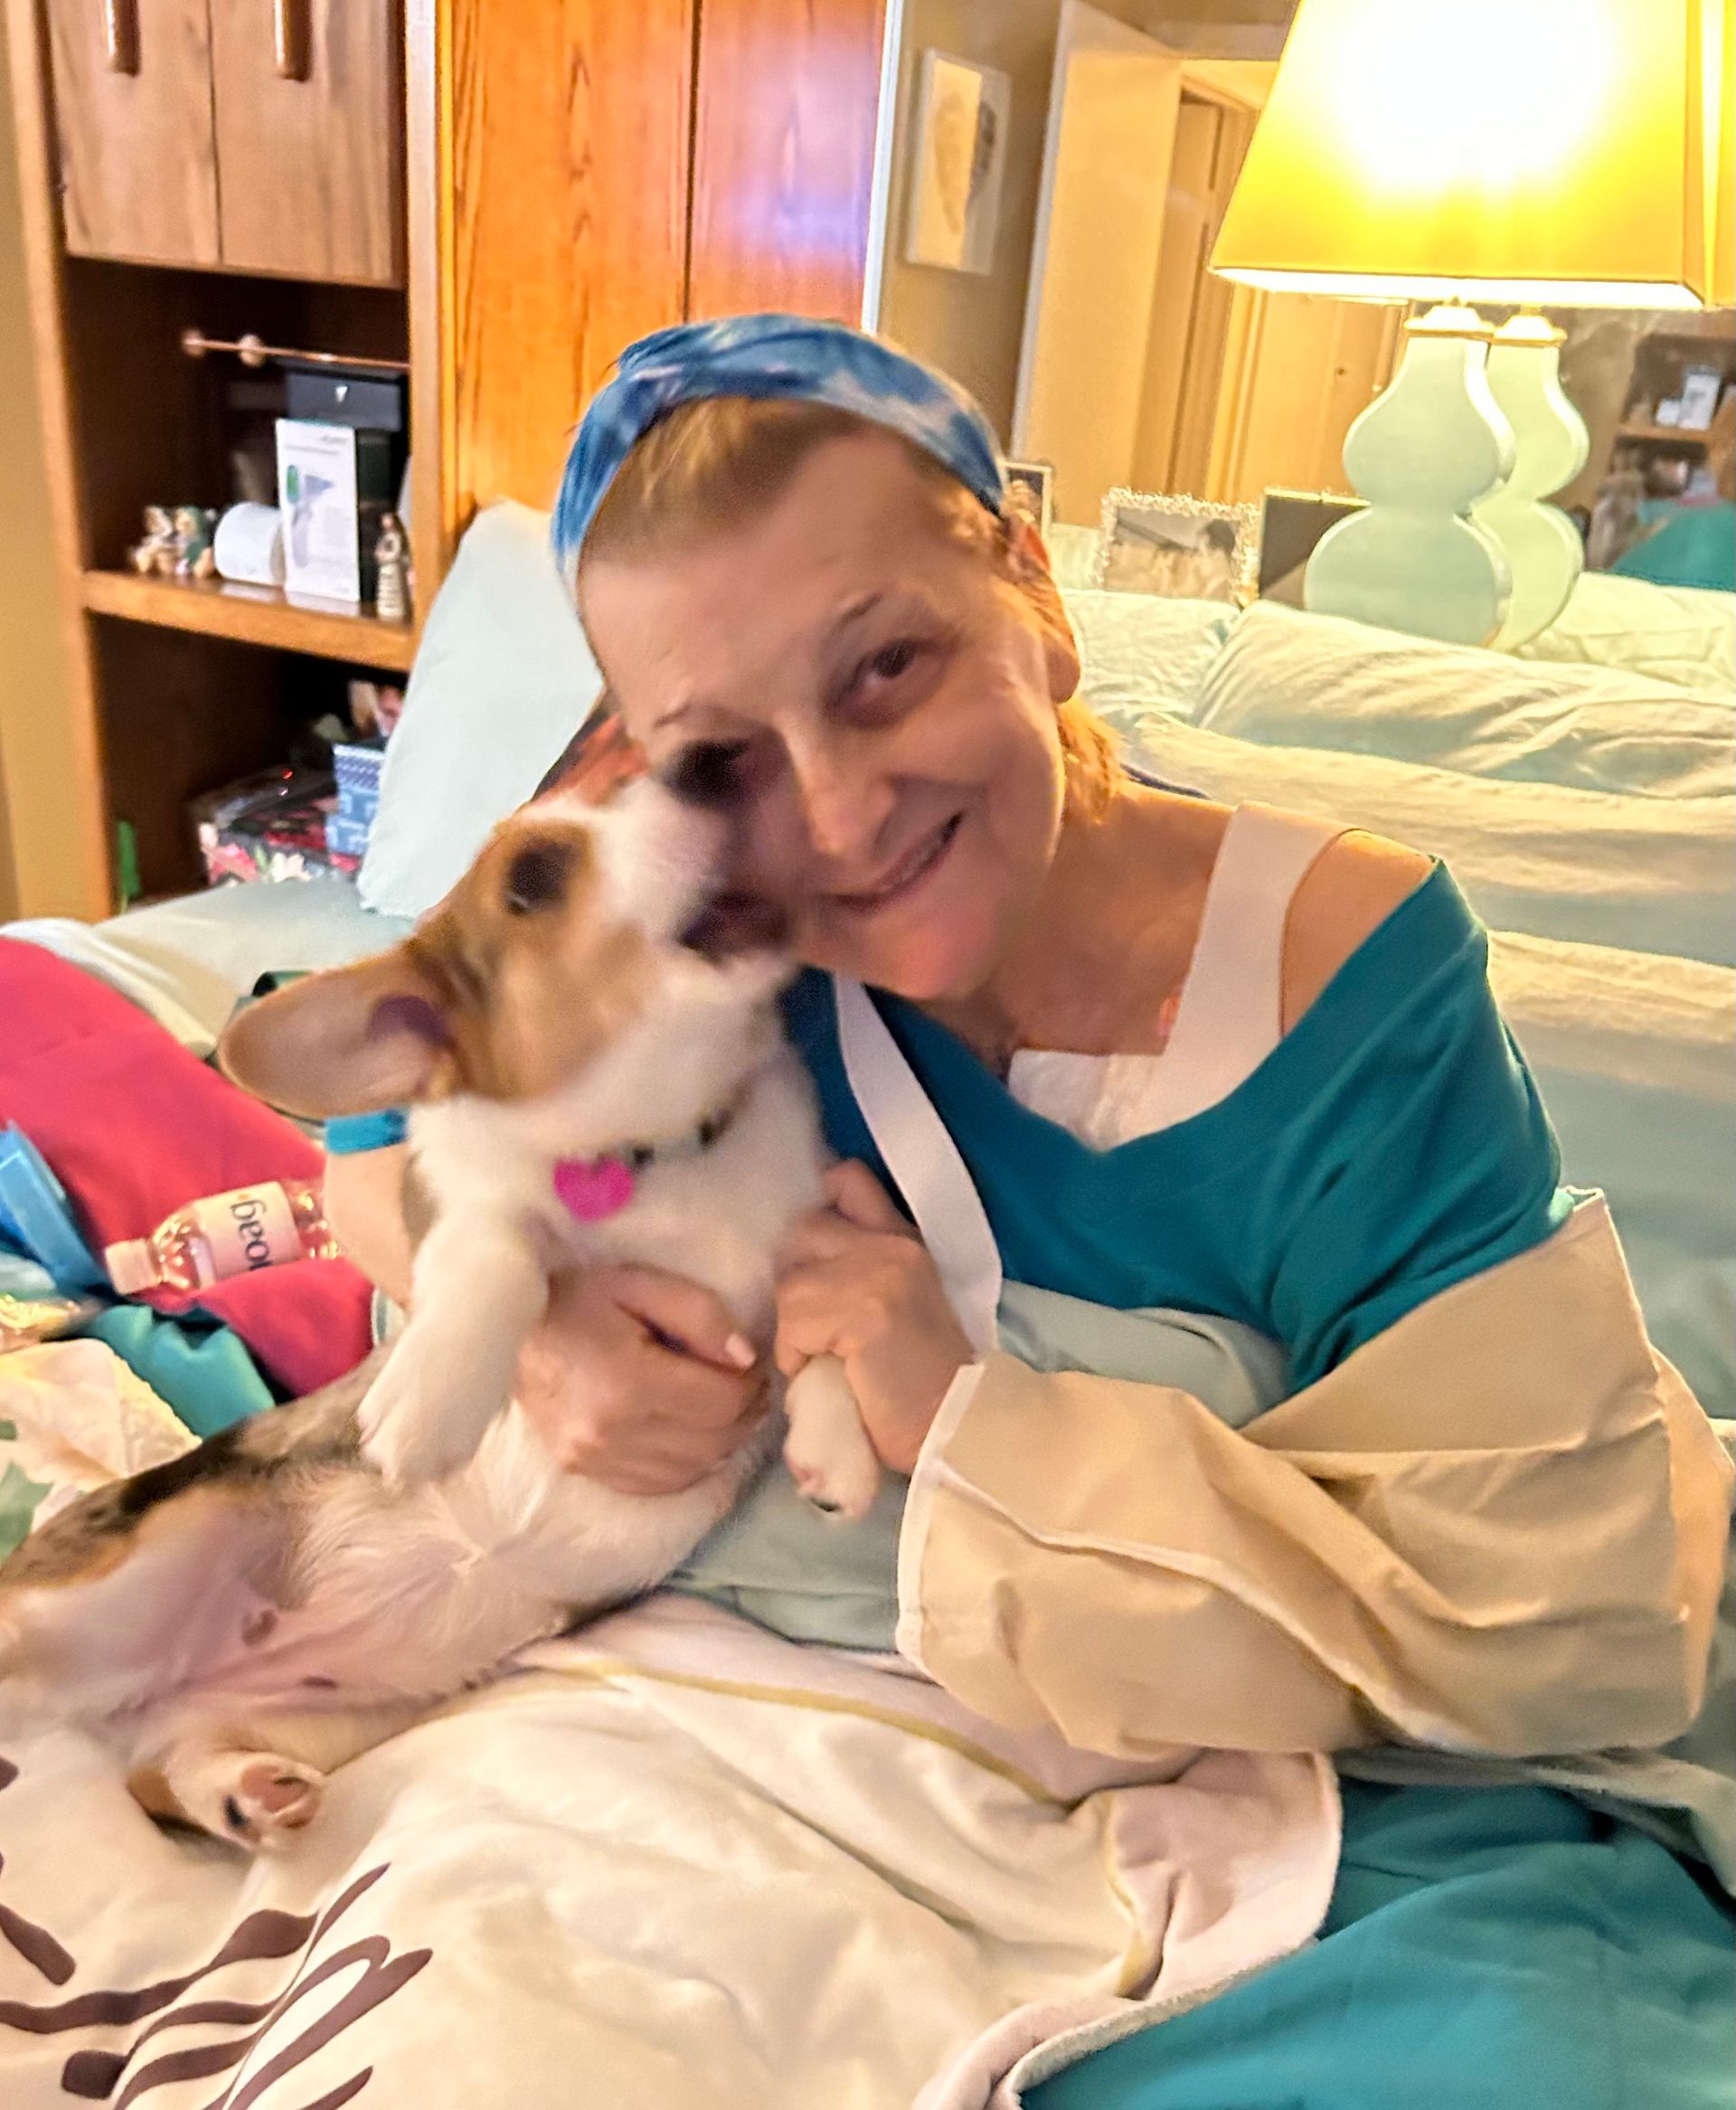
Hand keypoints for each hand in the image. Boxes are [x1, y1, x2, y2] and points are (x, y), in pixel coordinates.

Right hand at [517, 1265, 767, 1494]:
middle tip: (749, 1385)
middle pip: (713, 1442)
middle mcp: (609, 1434)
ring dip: (721, 1442)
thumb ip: (699, 1314)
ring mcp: (594, 1461)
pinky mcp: (585, 1473)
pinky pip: (660, 1484)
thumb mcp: (638, 1282)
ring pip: (693, 1470)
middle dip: (744, 1414)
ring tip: (725, 1407)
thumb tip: (746, 1358)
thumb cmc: (575, 1298)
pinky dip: (689, 1464)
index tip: (753, 1365)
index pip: (721, 1403)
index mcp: (625, 1383)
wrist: (501, 1332)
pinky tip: (691, 1434)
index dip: (751, 1386)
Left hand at [774, 1163, 972, 1475]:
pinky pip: (791, 1323)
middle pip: (803, 1229)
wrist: (954, 1426)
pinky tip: (825, 1373)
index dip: (819, 1206)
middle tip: (813, 1322)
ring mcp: (877, 1271)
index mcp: (903, 1238)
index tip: (812, 1254)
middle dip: (795, 1277)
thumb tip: (794, 1263)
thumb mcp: (894, 1304)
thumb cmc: (918, 1380)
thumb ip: (857, 1269)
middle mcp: (891, 1243)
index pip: (847, 1179)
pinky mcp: (861, 1309)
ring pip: (790, 1282)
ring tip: (821, 1355)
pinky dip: (795, 1356)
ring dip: (791, 1326)